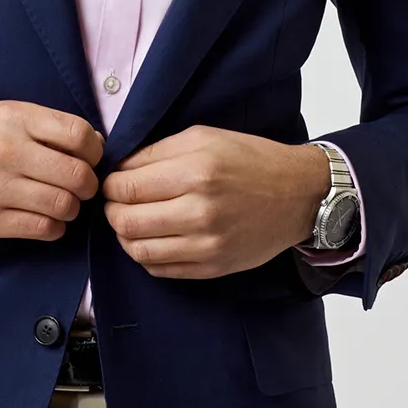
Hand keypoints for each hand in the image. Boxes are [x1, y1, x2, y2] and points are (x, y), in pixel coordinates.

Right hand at [0, 101, 103, 242]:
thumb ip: (42, 125)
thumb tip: (93, 143)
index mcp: (14, 118)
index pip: (80, 136)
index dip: (94, 152)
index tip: (87, 159)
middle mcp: (7, 150)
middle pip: (78, 175)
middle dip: (86, 186)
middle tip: (77, 188)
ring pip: (64, 205)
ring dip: (70, 209)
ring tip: (59, 205)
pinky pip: (42, 228)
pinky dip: (53, 227)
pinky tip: (43, 220)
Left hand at [102, 127, 330, 279]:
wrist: (298, 195)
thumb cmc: (251, 160)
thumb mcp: (203, 137)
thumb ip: (156, 152)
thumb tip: (119, 170)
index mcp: (195, 172)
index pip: (125, 188)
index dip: (109, 186)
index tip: (113, 183)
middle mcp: (200, 212)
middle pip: (126, 222)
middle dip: (112, 211)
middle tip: (117, 203)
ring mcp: (207, 245)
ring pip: (139, 250)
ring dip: (125, 236)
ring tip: (132, 222)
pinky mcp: (213, 267)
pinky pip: (161, 270)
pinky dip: (147, 256)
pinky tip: (153, 239)